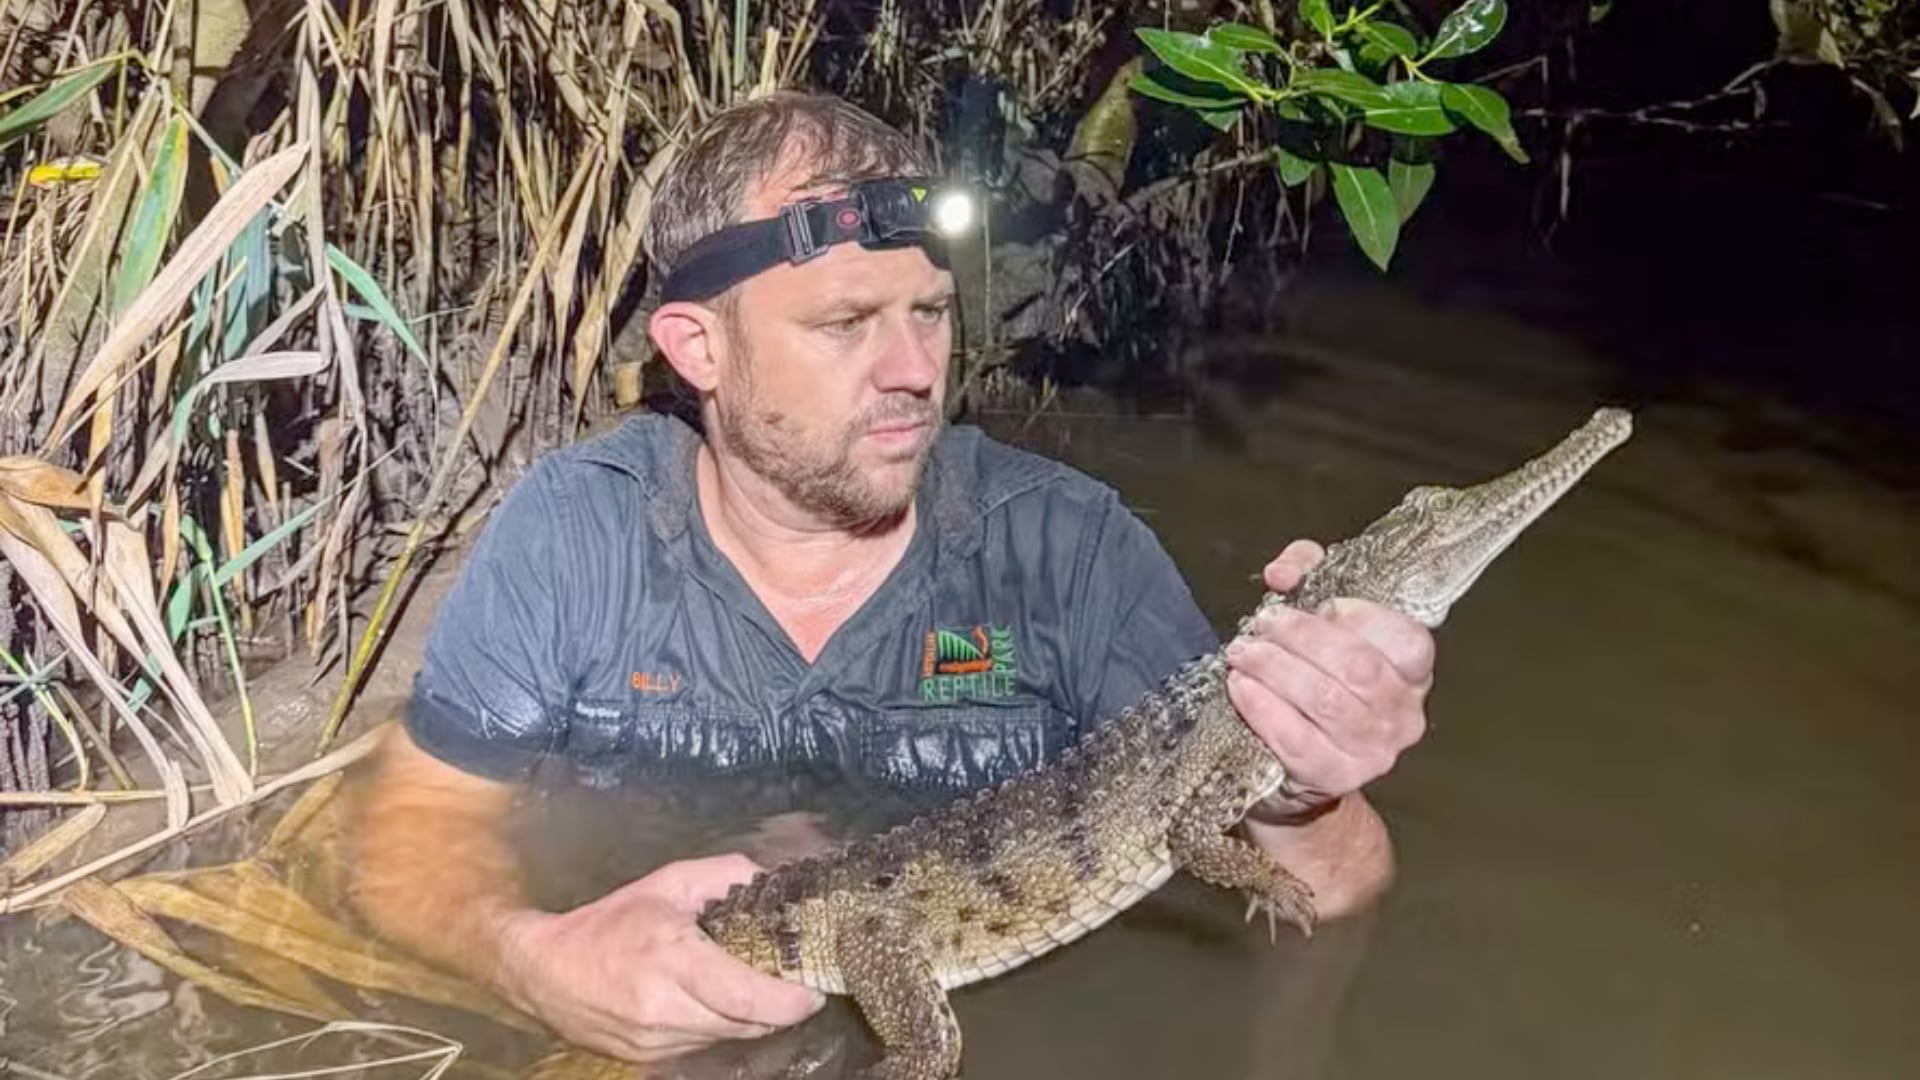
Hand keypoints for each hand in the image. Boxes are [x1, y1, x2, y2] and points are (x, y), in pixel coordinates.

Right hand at [495, 853, 824, 1062]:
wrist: (544, 971)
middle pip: (745, 1023)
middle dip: (780, 1009)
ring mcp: (655, 1042)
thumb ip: (725, 875)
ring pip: (728, 1038)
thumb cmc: (609, 922)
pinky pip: (703, 1045)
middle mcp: (665, 1008)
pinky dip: (719, 1026)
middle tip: (798, 985)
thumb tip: (770, 879)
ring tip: (758, 989)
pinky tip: (715, 1002)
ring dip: (750, 1018)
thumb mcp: (667, 883)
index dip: (789, 1000)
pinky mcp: (648, 1059)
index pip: (746, 997)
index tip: (815, 989)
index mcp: (672, 959)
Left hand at [1225, 539, 1433, 820]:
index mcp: (1412, 671)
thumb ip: (1308, 573)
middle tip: (1260, 626)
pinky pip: (1297, 738)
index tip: (1318, 603)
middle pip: (1357, 666)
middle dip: (1301, 637)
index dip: (1359, 615)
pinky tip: (1240, 689)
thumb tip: (1283, 572)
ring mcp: (1374, 751)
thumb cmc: (1312, 679)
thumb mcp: (1317, 615)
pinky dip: (1263, 708)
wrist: (1294, 766)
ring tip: (1241, 654)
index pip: (1406, 638)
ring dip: (1275, 669)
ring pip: (1325, 700)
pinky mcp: (1335, 776)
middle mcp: (1403, 714)